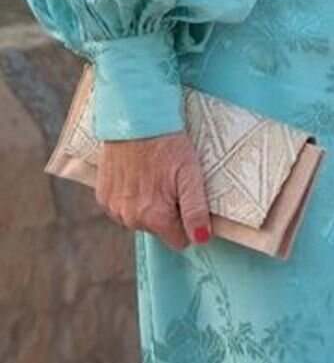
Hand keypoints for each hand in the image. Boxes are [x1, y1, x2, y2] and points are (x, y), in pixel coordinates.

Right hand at [96, 132, 211, 251]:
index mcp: (155, 217)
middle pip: (159, 229)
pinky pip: (123, 208)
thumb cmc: (168, 146)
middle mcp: (130, 219)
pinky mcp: (103, 197)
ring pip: (140, 219)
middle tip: (172, 183)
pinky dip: (132, 197)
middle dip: (169, 212)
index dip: (188, 222)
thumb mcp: (191, 175)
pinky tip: (138, 177)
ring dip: (149, 205)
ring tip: (155, 177)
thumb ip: (195, 210)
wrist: (135, 123)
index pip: (179, 240)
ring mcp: (113, 209)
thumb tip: (201, 240)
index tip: (189, 201)